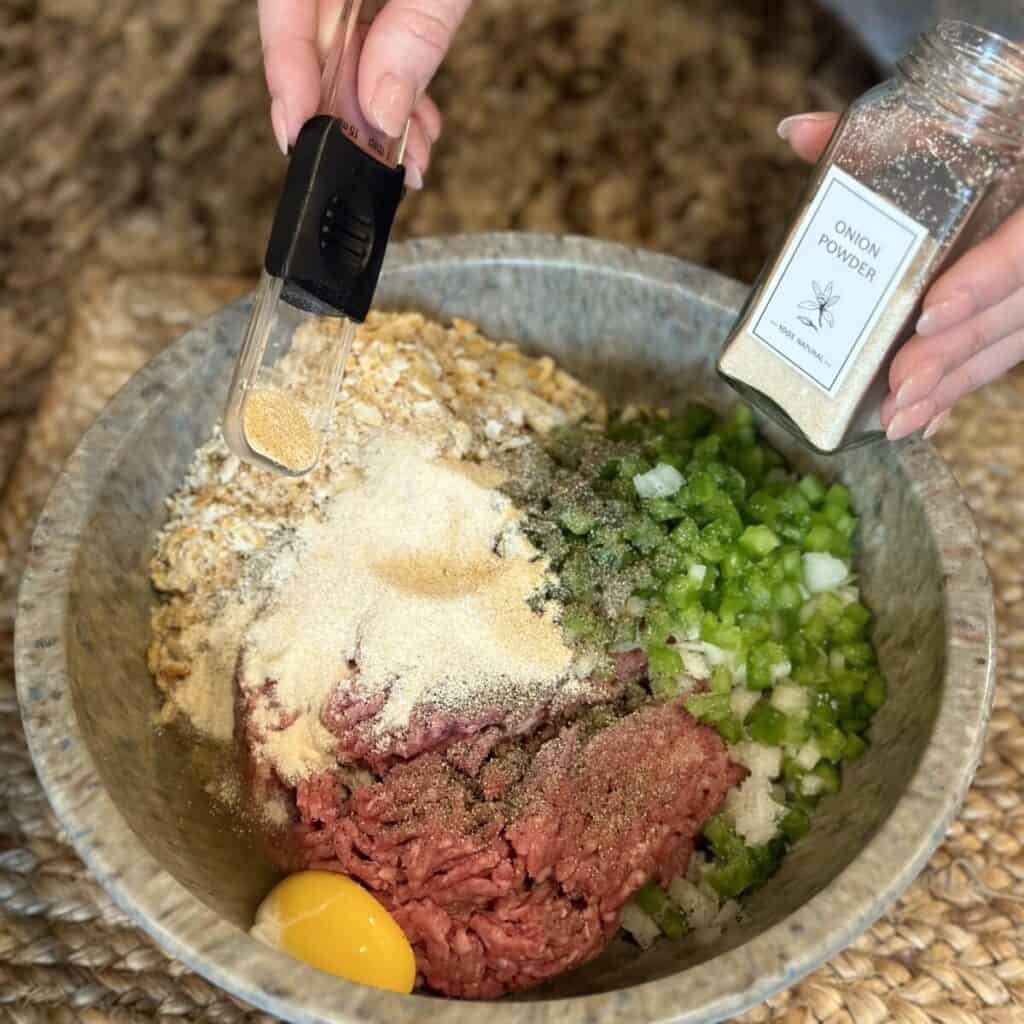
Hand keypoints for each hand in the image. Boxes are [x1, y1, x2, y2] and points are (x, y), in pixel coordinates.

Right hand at [258, 0, 471, 188]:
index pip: (282, 11)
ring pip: (348, 54)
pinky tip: (417, 124)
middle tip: (376, 164)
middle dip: (348, 114)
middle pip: (315, 46)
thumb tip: (384, 109)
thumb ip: (415, 30)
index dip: (286, 78)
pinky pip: (377, 43)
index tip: (300, 133)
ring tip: (412, 156)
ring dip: (380, 113)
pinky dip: (397, 88)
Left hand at [778, 111, 1023, 439]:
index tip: (929, 311)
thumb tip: (795, 132)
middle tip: (897, 389)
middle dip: (953, 351)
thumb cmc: (1004, 121)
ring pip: (1012, 340)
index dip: (985, 279)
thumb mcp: (966, 116)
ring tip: (898, 419)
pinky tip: (926, 420)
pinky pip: (1008, 350)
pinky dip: (965, 385)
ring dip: (955, 383)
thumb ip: (889, 129)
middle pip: (1015, 308)